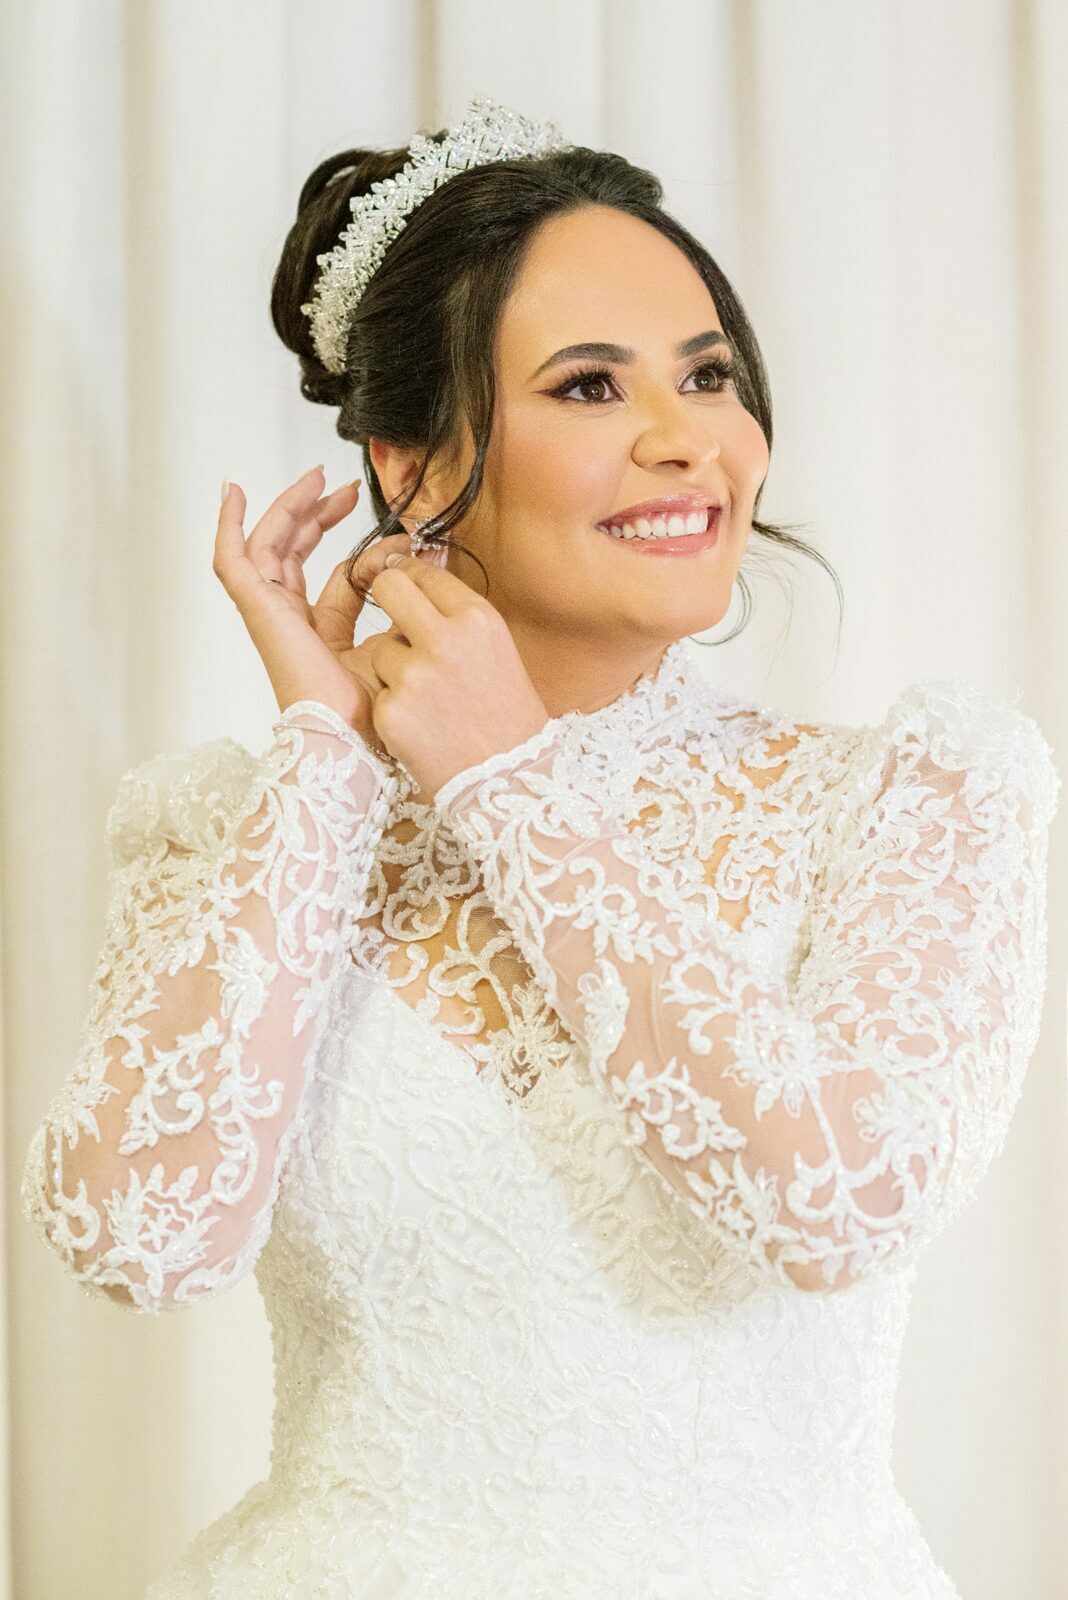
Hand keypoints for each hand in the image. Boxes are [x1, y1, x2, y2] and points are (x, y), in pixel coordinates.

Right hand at [212, 465, 434, 758]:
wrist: (351, 745)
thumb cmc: (376, 714)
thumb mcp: (397, 645)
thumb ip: (402, 604)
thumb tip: (425, 558)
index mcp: (321, 637)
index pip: (334, 579)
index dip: (358, 547)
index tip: (391, 527)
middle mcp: (291, 624)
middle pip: (294, 556)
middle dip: (316, 516)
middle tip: (341, 487)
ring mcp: (271, 618)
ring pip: (268, 549)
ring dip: (288, 510)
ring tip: (313, 480)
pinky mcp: (260, 613)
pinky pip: (233, 562)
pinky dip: (229, 526)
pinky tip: (233, 492)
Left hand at [366, 555, 549, 798]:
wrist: (510, 781)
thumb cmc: (507, 717)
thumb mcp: (496, 649)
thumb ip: (459, 613)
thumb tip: (420, 568)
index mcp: (478, 619)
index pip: (425, 574)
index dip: (411, 576)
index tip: (406, 582)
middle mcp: (446, 639)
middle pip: (389, 587)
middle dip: (386, 596)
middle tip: (396, 619)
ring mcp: (415, 676)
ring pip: (380, 648)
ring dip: (395, 668)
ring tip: (430, 699)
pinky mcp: (392, 711)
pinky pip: (379, 691)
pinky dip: (395, 707)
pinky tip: (424, 725)